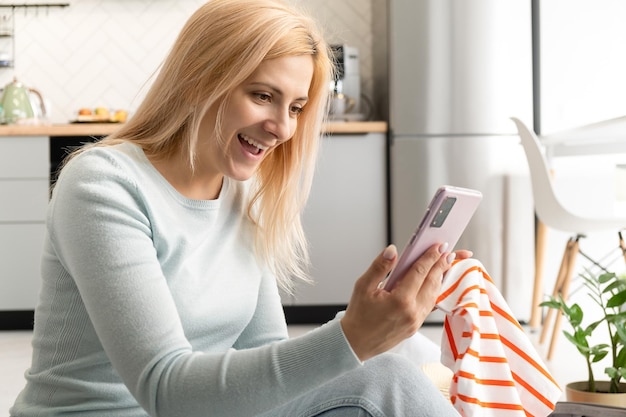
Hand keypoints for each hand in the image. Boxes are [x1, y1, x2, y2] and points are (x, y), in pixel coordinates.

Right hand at [340, 243, 455, 361]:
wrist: (356, 343)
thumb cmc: (358, 316)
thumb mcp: (363, 286)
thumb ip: (380, 267)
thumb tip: (392, 251)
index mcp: (399, 300)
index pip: (420, 272)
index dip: (430, 257)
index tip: (438, 246)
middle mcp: (412, 312)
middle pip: (432, 283)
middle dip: (441, 265)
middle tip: (448, 252)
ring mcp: (416, 321)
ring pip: (434, 295)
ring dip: (440, 278)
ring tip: (444, 264)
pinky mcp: (416, 326)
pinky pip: (429, 305)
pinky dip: (434, 291)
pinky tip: (434, 284)